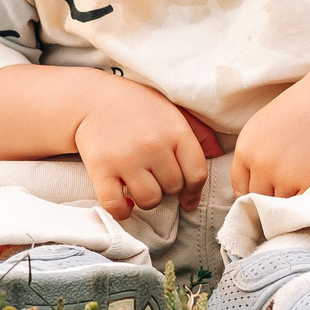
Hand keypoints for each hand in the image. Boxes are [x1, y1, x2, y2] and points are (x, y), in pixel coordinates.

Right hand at [72, 80, 214, 220]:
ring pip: (150, 200)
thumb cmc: (138, 106)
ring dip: (147, 200)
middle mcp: (153, 145)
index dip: (194, 190)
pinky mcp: (101, 169)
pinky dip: (122, 210)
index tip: (187, 195)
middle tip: (155, 178)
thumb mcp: (172, 110)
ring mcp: (127, 158)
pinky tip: (123, 201)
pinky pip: (116, 205)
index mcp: (175, 130)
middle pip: (174, 188)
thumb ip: (198, 132)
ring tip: (140, 187)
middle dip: (168, 188)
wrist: (93, 98)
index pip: (197, 174)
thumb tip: (217, 154)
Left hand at [232, 85, 309, 198]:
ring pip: (283, 205)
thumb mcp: (260, 129)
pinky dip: (308, 202)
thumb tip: (246, 194)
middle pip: (261, 200)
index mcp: (246, 151)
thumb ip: (250, 159)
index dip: (255, 192)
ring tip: (302, 183)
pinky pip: (304, 204)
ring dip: (292, 199)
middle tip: (287, 187)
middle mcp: (262, 164)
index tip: (266, 191)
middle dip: (272, 197)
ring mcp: (286, 175)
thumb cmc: (297, 114)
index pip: (241, 189)